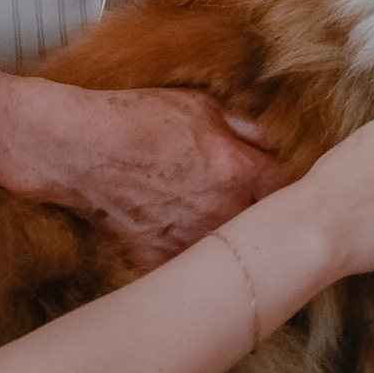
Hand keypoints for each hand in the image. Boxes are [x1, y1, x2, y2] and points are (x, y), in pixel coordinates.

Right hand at [8, 83, 286, 269]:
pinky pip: (191, 265)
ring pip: (231, 251)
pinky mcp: (160, 259)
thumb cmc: (138, 119)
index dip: (294, 186)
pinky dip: (193, 255)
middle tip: (265, 208)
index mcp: (242, 173)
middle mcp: (224, 214)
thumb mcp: (202, 106)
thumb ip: (246, 128)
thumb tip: (275, 139)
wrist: (79, 149)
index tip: (294, 185)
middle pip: (266, 227)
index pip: (292, 189)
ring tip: (223, 225)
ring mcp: (191, 242)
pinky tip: (189, 239)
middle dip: (270, 218)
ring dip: (233, 239)